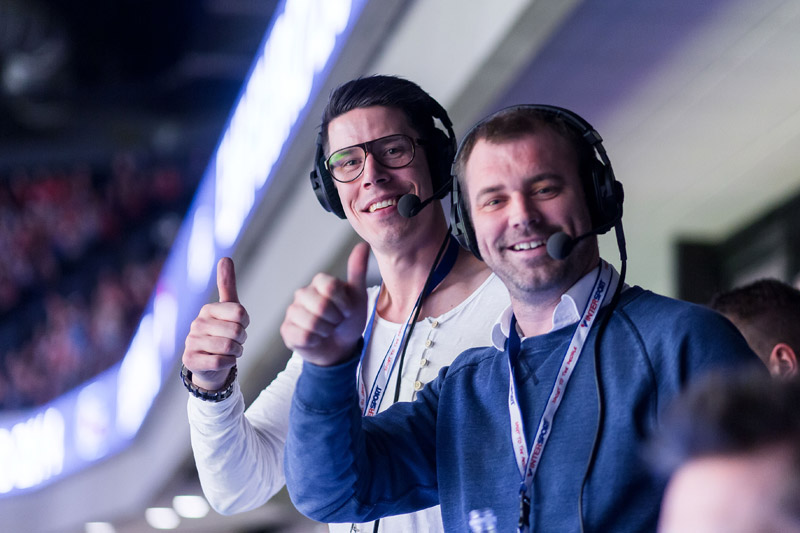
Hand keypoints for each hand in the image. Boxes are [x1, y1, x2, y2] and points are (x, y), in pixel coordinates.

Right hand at [182, 257, 249, 389]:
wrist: (209, 364)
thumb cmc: (222, 333)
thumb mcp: (229, 309)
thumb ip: (227, 284)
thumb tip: (225, 257)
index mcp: (208, 309)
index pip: (241, 313)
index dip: (245, 323)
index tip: (238, 326)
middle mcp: (197, 324)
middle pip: (236, 331)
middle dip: (242, 340)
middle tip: (235, 342)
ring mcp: (191, 342)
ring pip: (229, 347)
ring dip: (236, 352)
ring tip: (230, 351)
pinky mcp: (190, 360)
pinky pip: (221, 362)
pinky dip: (229, 363)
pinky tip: (223, 361)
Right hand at [280, 242, 369, 365]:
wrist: (341, 346)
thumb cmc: (348, 319)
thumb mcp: (357, 295)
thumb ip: (358, 270)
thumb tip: (363, 245)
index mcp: (319, 282)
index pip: (330, 287)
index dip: (343, 304)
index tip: (347, 309)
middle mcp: (302, 294)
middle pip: (321, 306)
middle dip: (335, 319)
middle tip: (336, 321)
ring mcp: (292, 311)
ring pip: (312, 323)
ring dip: (326, 331)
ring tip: (327, 330)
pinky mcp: (287, 330)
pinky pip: (303, 336)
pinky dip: (315, 341)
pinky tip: (316, 339)